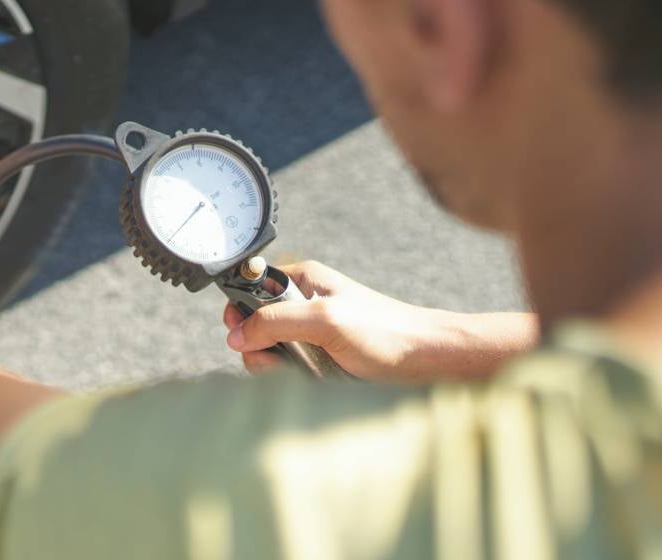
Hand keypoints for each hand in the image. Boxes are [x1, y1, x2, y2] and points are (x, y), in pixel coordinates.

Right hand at [223, 261, 538, 381]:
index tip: (238, 328)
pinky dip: (290, 378)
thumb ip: (275, 322)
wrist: (426, 361)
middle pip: (252, 325)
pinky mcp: (317, 360)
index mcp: (301, 280)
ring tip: (301, 371)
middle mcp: (301, 304)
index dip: (239, 308)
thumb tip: (235, 336)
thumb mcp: (324, 320)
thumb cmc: (385, 332)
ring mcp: (309, 334)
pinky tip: (310, 381)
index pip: (249, 286)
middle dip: (256, 344)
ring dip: (273, 365)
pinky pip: (286, 370)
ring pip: (266, 351)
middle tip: (277, 357)